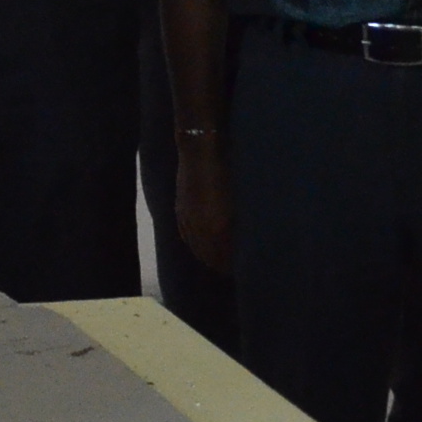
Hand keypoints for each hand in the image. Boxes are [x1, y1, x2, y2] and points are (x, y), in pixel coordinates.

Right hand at [173, 133, 230, 273]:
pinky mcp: (179, 209)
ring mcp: (187, 219)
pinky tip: (198, 245)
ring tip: (216, 261)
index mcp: (217, 227)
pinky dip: (193, 244)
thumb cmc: (227, 173)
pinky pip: (185, 235)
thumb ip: (238, 226)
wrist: (201, 151)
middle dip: (219, 264)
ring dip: (205, 256)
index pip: (223, 257)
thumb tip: (243, 244)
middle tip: (231, 270)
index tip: (242, 271)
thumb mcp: (238, 202)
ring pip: (195, 246)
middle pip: (208, 255)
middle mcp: (199, 227)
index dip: (231, 266)